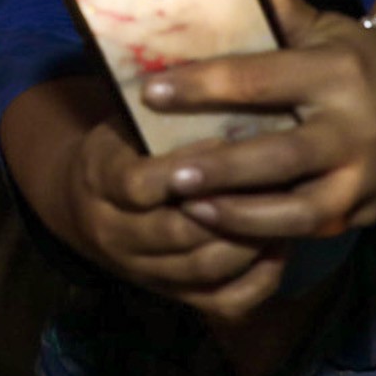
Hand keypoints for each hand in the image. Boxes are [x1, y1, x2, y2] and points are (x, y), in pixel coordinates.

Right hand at [61, 103, 284, 319]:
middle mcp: (114, 233)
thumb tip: (228, 74)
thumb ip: (167, 108)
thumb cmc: (126, 141)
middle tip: (278, 176)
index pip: (139, 184)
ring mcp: (143, 271)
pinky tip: (279, 245)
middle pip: (177, 232)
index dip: (187, 167)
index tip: (229, 142)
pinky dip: (257, 278)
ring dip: (248, 240)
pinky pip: (222, 301)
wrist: (89, 201)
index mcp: (99, 179)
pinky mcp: (172, 295)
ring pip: (203, 267)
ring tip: (286, 207)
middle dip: (229, 206)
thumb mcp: (129, 116)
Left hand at [139, 0, 375, 245]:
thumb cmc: (356, 58)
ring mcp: (363, 178)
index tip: (152, 91)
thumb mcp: (322, 25)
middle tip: (165, 173)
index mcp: (337, 73)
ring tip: (188, 207)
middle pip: (279, 155)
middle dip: (219, 167)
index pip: (260, 80)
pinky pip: (309, 230)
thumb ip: (278, 0)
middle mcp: (355, 128)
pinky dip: (264, 231)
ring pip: (297, 210)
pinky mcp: (364, 211)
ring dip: (238, 213)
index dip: (203, 86)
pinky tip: (221, 224)